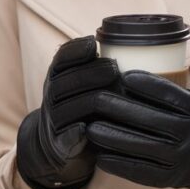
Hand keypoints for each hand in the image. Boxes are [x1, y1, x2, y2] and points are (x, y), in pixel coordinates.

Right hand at [16, 35, 121, 188]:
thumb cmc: (82, 105)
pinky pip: (64, 138)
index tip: (94, 43)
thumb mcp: (83, 82)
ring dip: (88, 101)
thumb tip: (137, 45)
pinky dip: (73, 133)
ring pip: (67, 108)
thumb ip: (99, 66)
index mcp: (58, 76)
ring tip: (108, 97)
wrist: (56, 145)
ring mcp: (54, 120)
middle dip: (89, 73)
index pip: (62, 59)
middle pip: (66, 82)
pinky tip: (85, 129)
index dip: (76, 51)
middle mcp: (53, 96)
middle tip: (113, 68)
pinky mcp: (59, 145)